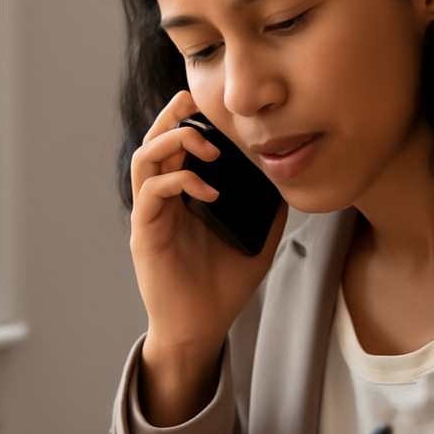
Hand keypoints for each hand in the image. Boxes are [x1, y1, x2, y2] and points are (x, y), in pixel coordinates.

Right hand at [130, 91, 286, 425]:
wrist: (202, 328)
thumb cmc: (223, 286)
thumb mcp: (257, 239)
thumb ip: (268, 209)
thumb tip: (289, 179)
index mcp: (182, 196)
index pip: (176, 145)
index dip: (187, 119)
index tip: (211, 105)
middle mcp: (161, 200)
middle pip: (154, 141)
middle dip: (174, 117)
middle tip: (200, 107)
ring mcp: (151, 216)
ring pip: (144, 159)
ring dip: (173, 143)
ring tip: (208, 147)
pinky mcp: (145, 235)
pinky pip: (151, 194)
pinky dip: (179, 182)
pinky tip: (209, 191)